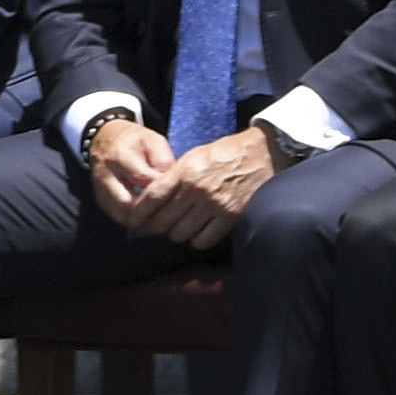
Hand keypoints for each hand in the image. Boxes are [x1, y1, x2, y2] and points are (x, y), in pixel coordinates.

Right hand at [80, 113, 174, 228]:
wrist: (105, 138)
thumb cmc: (135, 141)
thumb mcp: (153, 141)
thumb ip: (163, 161)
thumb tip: (171, 185)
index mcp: (120, 156)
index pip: (142, 179)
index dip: (162, 188)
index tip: (176, 191)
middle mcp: (106, 174)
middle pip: (127, 203)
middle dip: (149, 209)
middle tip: (166, 209)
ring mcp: (100, 188)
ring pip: (120, 214)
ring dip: (141, 218)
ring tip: (157, 214)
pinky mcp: (100, 198)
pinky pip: (116, 216)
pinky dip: (132, 218)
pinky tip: (145, 214)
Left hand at [143, 126, 277, 251]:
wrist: (260, 154)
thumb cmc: (223, 153)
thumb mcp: (193, 157)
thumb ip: (174, 176)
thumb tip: (153, 196)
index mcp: (185, 172)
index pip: (153, 197)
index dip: (140, 212)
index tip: (135, 219)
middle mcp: (198, 190)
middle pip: (164, 219)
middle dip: (156, 225)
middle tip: (157, 225)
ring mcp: (215, 205)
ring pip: (182, 232)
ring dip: (176, 234)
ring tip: (177, 229)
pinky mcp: (232, 216)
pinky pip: (205, 239)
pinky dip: (196, 241)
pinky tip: (196, 235)